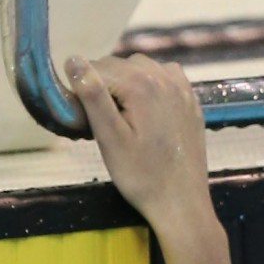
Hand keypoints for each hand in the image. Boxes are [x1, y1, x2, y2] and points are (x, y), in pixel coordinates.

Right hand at [66, 54, 211, 240]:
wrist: (181, 203)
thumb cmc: (141, 177)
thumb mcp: (109, 138)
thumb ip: (92, 96)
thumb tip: (73, 60)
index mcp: (141, 84)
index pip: (96, 68)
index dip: (84, 91)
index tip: (84, 120)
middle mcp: (164, 76)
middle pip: (118, 65)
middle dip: (105, 87)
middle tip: (103, 124)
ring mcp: (181, 87)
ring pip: (141, 68)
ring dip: (126, 84)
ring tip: (123, 119)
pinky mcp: (191, 100)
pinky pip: (163, 77)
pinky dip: (149, 86)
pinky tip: (146, 110)